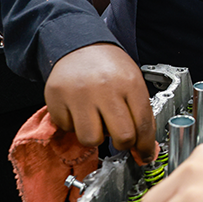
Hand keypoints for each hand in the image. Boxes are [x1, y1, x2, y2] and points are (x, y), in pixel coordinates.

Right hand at [44, 43, 154, 160]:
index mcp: (129, 83)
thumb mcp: (133, 82)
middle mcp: (104, 89)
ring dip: (97, 136)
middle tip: (121, 137)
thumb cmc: (110, 66)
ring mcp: (79, 95)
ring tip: (98, 120)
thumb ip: (141, 113)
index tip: (145, 156)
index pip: (143, 124)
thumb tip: (146, 148)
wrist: (81, 45)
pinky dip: (75, 125)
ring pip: (92, 139)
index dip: (146, 146)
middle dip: (124, 144)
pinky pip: (68, 129)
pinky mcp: (56, 100)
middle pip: (121, 136)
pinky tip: (80, 110)